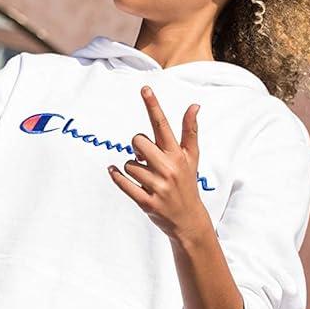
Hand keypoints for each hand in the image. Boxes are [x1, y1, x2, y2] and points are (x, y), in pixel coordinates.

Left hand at [108, 86, 209, 243]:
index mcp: (177, 155)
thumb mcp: (192, 157)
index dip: (153, 106)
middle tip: (144, 157)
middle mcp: (168, 168)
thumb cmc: (187, 182)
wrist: (188, 219)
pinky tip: (114, 172)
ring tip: (146, 177)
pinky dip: (116, 176)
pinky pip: (123, 183)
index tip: (145, 89)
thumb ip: (190, 131)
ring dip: (132, 168)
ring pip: (129, 165)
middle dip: (136, 148)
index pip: (162, 125)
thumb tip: (194, 105)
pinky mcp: (146, 201)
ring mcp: (157, 186)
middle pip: (138, 142)